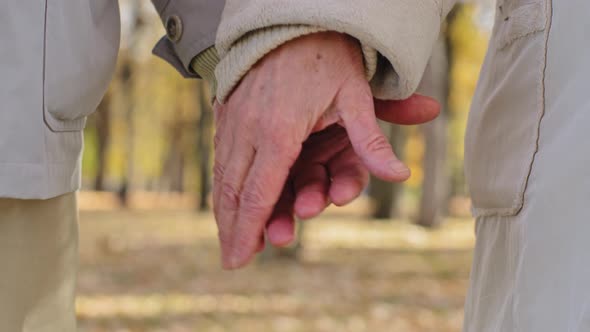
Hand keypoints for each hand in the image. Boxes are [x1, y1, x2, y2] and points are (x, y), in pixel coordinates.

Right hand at [213, 32, 435, 268]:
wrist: (292, 19)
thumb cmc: (327, 57)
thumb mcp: (354, 95)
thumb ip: (370, 138)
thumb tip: (399, 174)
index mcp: (278, 130)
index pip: (259, 193)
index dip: (249, 229)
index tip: (238, 260)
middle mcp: (248, 128)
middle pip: (234, 191)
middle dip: (232, 229)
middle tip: (232, 260)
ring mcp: (234, 119)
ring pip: (224, 175)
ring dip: (224, 211)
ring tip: (227, 239)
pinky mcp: (228, 111)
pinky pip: (221, 156)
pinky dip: (222, 183)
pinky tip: (224, 200)